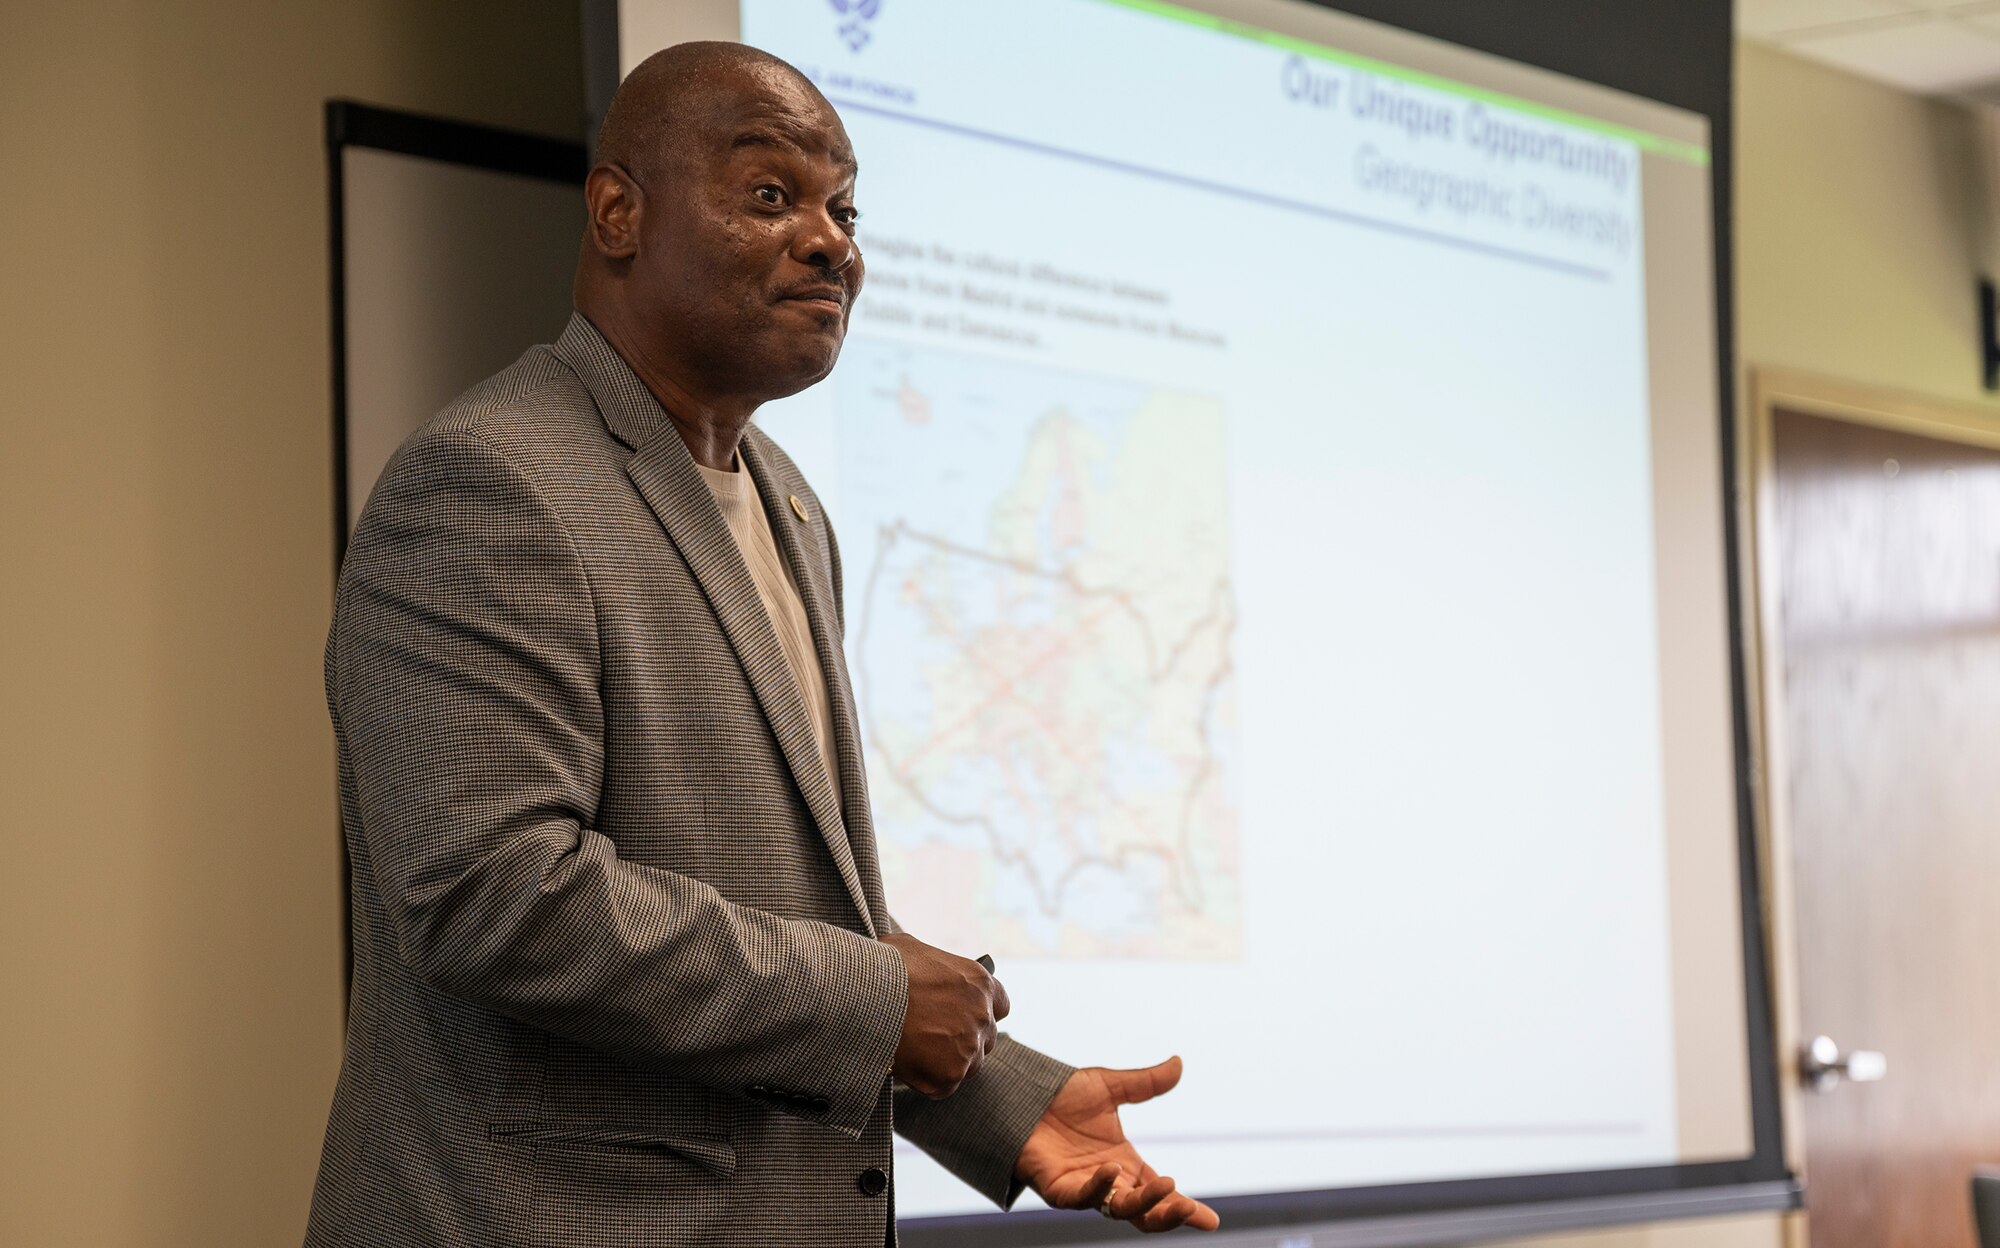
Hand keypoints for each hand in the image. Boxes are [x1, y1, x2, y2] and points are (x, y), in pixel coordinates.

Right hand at [882, 932, 1008, 1098]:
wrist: (866, 993)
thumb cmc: (884, 966)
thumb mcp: (913, 949)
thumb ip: (930, 962)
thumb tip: (917, 965)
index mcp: (981, 983)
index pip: (999, 1007)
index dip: (978, 1014)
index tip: (960, 1018)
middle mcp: (983, 1015)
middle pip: (983, 1040)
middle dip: (962, 1041)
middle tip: (932, 1039)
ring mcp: (970, 1046)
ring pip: (967, 1066)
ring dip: (946, 1063)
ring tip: (916, 1053)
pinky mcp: (951, 1072)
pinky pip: (944, 1086)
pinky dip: (926, 1081)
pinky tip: (907, 1065)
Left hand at [1014, 1056, 1219, 1233]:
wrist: (1019, 1094)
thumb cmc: (1059, 1095)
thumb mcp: (1109, 1086)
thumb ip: (1145, 1083)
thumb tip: (1178, 1063)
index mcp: (1124, 1164)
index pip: (1159, 1192)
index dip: (1185, 1207)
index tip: (1211, 1220)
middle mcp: (1108, 1181)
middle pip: (1144, 1211)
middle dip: (1169, 1215)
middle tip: (1191, 1209)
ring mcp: (1083, 1187)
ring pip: (1119, 1210)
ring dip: (1144, 1204)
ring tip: (1167, 1187)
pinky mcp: (1058, 1188)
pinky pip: (1082, 1196)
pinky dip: (1099, 1187)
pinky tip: (1112, 1169)